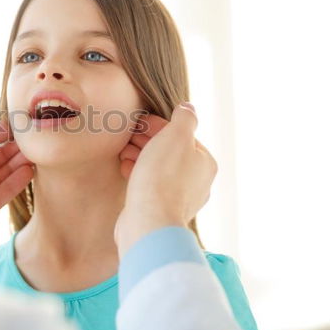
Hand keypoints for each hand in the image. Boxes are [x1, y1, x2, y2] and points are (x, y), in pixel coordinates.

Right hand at [115, 103, 217, 255]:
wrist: (148, 221)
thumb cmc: (162, 177)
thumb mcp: (176, 136)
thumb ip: (184, 119)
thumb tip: (188, 108)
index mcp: (205, 163)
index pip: (182, 136)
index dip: (159, 126)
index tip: (140, 121)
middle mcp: (197, 182)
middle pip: (170, 152)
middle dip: (148, 140)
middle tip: (129, 135)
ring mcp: (179, 198)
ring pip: (158, 169)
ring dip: (140, 156)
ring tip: (124, 151)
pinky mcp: (160, 210)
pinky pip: (149, 185)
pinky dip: (137, 174)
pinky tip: (125, 168)